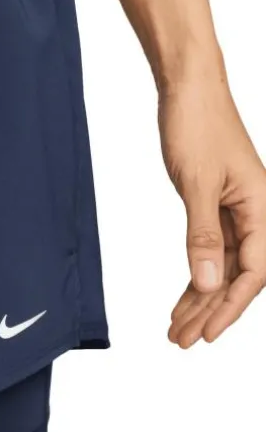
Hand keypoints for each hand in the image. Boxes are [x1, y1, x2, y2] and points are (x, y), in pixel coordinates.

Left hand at [160, 74, 265, 347]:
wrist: (189, 90)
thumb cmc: (197, 126)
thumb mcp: (196, 184)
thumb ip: (203, 235)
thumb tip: (211, 283)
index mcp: (263, 208)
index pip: (253, 273)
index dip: (229, 307)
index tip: (206, 334)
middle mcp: (257, 213)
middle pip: (237, 276)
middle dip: (209, 311)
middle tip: (180, 341)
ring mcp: (238, 210)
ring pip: (223, 267)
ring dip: (200, 298)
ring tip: (174, 329)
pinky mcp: (218, 204)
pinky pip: (212, 249)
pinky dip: (196, 274)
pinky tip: (183, 297)